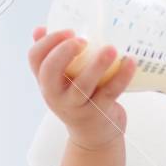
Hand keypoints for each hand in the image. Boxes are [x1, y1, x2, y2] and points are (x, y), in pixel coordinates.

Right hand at [28, 27, 137, 150]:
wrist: (94, 137)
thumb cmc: (78, 100)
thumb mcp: (61, 82)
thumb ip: (52, 55)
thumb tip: (40, 29)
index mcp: (46, 81)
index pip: (35, 58)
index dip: (48, 41)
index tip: (69, 30)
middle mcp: (56, 95)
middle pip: (50, 71)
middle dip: (64, 52)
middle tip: (82, 40)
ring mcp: (76, 106)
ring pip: (82, 85)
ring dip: (97, 65)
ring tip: (111, 49)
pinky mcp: (98, 113)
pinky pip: (110, 93)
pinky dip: (121, 77)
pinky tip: (130, 62)